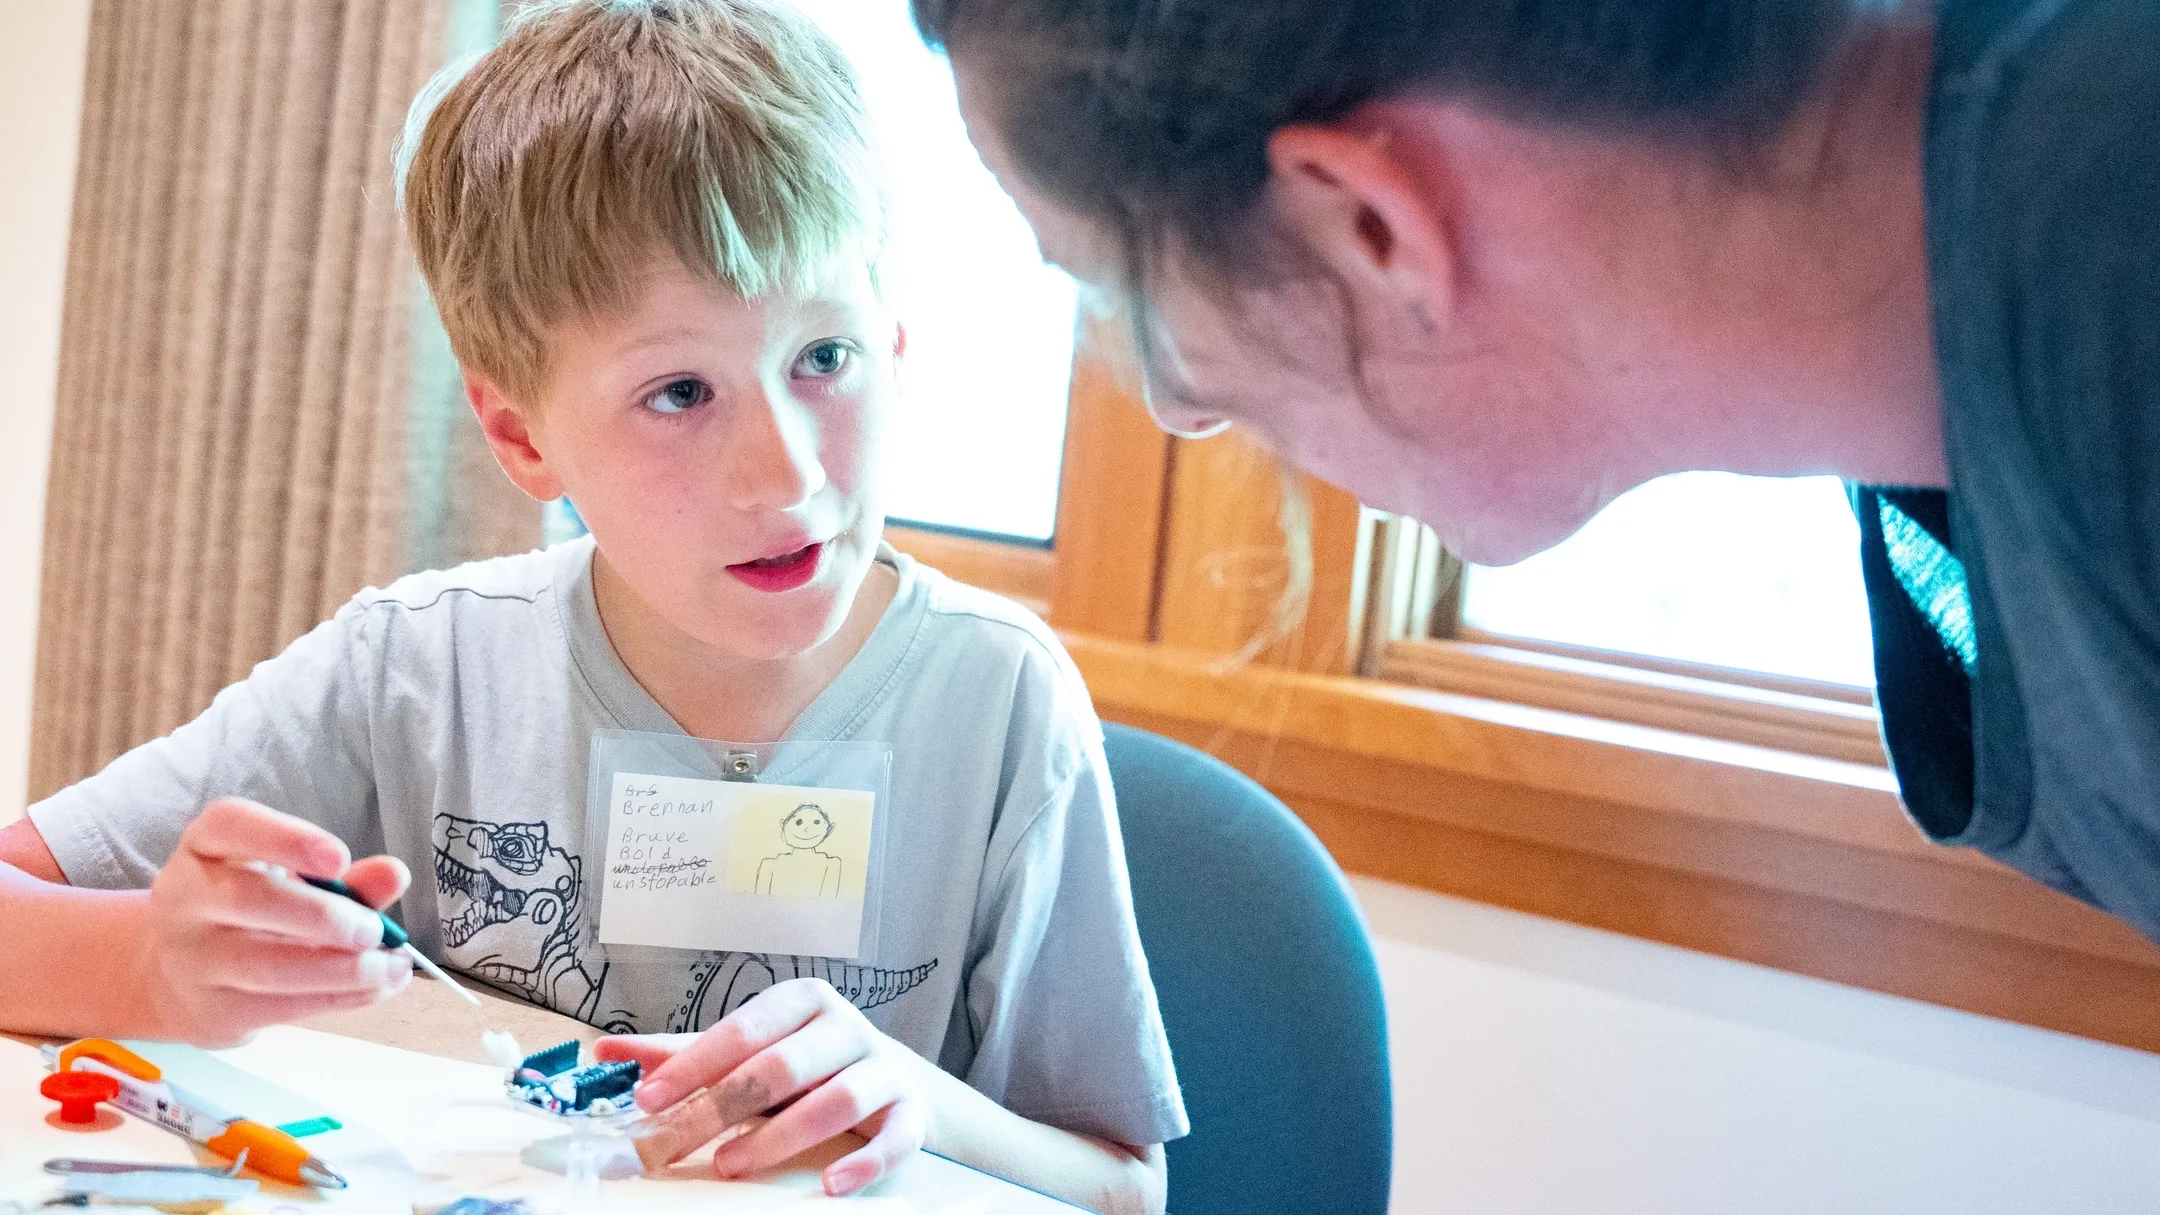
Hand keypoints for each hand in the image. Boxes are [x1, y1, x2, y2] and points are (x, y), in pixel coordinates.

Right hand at [135, 798, 411, 1045]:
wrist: (176, 974)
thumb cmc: (250, 911)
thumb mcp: (289, 879)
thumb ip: (343, 876)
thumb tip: (394, 874)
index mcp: (206, 846)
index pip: (230, 824)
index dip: (287, 839)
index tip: (339, 857)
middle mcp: (186, 896)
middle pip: (249, 898)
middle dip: (324, 916)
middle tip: (375, 930)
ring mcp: (192, 958)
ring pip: (266, 965)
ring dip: (342, 969)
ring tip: (392, 966)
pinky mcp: (209, 1010)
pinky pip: (280, 1006)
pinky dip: (339, 997)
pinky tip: (377, 986)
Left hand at [596, 978, 932, 1195]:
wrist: (899, 1084)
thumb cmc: (808, 1066)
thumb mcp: (750, 1052)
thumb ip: (683, 1054)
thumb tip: (605, 1052)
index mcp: (800, 1003)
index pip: (741, 1029)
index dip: (692, 1065)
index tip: (646, 1098)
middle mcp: (844, 1028)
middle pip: (781, 1066)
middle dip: (722, 1108)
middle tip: (673, 1144)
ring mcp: (883, 1068)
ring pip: (838, 1098)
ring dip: (780, 1136)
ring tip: (731, 1165)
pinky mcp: (911, 1112)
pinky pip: (895, 1137)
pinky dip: (866, 1163)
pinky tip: (832, 1185)